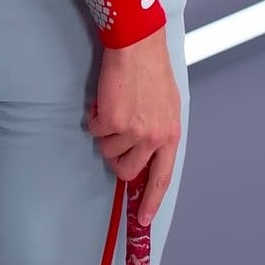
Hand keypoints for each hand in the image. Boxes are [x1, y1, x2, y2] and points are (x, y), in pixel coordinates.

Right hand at [88, 29, 180, 222]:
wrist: (137, 46)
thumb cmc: (151, 70)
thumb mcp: (168, 105)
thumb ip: (159, 131)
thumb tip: (145, 153)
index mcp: (171, 135)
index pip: (162, 178)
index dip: (151, 201)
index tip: (143, 219)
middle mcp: (154, 138)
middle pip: (128, 170)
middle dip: (116, 159)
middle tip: (113, 138)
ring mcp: (133, 131)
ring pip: (107, 150)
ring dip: (105, 132)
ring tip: (113, 108)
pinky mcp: (112, 121)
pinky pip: (94, 130)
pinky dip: (94, 117)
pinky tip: (104, 100)